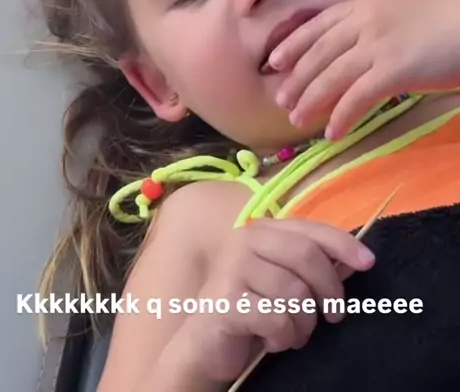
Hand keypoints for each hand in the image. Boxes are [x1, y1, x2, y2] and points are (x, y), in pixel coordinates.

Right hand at [185, 218, 374, 382]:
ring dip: (304, 322)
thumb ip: (313, 267)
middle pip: (306, 255)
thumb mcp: (285, 282)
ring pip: (294, 292)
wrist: (204, 343)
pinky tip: (273, 341)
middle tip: (335, 315)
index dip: (343, 244)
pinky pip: (276, 319)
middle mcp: (244, 240)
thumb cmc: (251, 309)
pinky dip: (284, 336)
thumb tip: (356, 259)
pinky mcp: (225, 301)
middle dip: (329, 289)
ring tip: (295, 333)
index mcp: (261, 230)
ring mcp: (232, 268)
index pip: (310, 229)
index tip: (369, 262)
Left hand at [270, 0, 459, 139]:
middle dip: (297, 79)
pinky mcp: (392, 71)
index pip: (317, 25)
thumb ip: (371, 28)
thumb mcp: (398, 15)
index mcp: (363, 5)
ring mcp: (377, 45)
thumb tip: (348, 54)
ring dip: (311, 101)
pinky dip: (341, 118)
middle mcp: (363, 22)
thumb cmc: (442, 25)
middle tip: (281, 100)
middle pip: (319, 53)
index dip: (293, 44)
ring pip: (331, 77)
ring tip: (298, 121)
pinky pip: (356, 98)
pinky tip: (333, 134)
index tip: (274, 61)